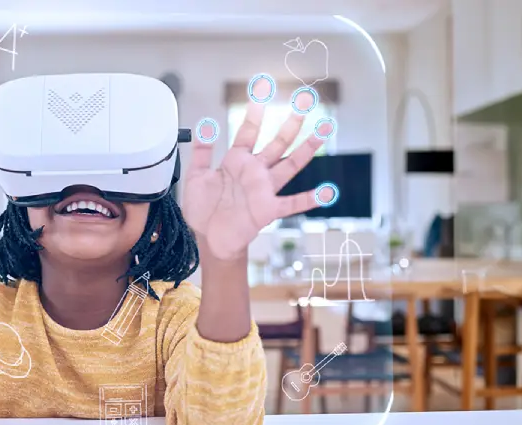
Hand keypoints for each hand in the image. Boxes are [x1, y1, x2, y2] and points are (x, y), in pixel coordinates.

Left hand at [182, 79, 334, 260]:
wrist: (208, 238)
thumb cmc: (204, 209)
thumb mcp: (196, 177)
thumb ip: (201, 152)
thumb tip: (204, 126)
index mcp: (237, 161)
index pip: (248, 132)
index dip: (255, 112)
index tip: (262, 90)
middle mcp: (255, 172)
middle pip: (277, 142)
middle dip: (291, 122)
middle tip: (305, 101)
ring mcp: (264, 189)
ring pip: (290, 165)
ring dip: (306, 149)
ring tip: (323, 131)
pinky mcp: (267, 209)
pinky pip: (291, 203)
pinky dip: (309, 198)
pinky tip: (325, 192)